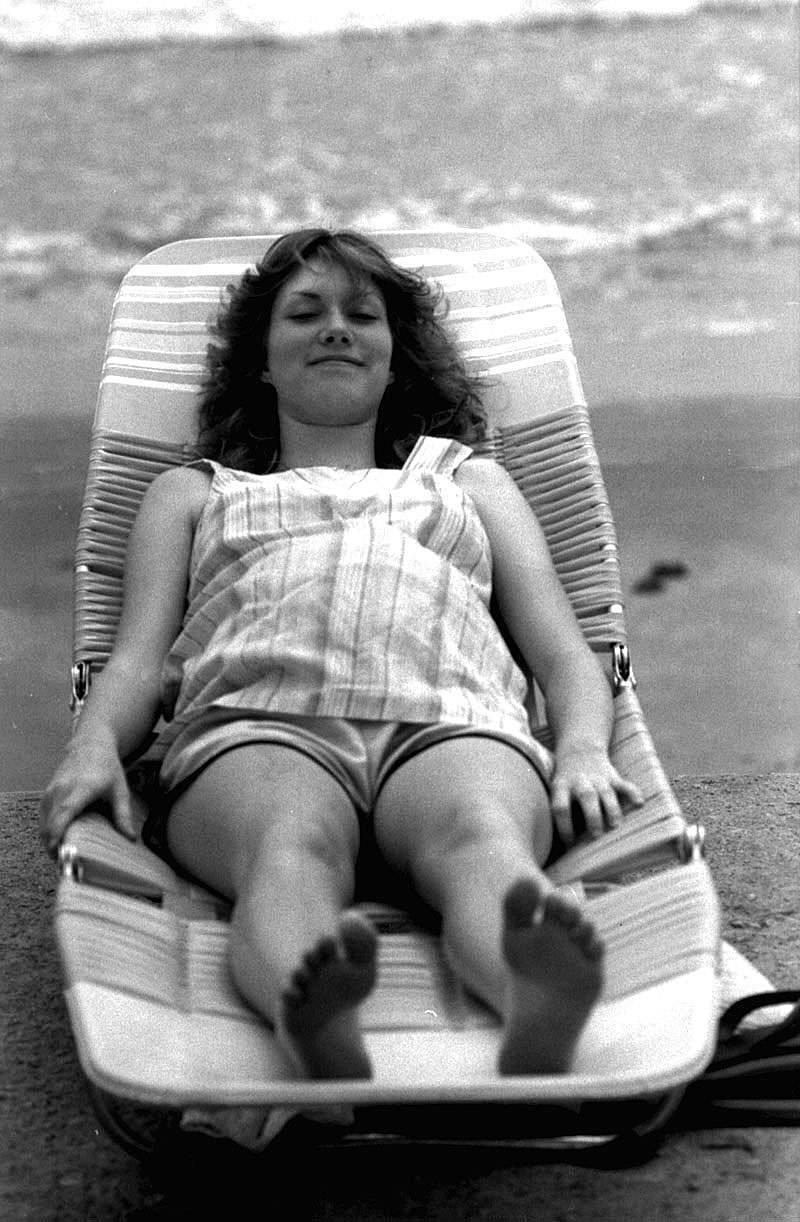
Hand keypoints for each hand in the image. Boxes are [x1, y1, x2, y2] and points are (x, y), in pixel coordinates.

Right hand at [39, 732, 136, 857]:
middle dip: (54, 847)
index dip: (57, 837)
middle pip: (48, 825)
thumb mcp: (120, 790)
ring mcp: (51, 791)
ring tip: (65, 854)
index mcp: (79, 790)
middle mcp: (61, 790)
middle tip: (68, 862)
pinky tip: (60, 838)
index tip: (60, 855)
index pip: (62, 816)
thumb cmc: (107, 766)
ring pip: (43, 823)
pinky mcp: (47, 793)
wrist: (90, 743)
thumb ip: (123, 815)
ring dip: (49, 840)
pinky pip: (43, 816)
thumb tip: (130, 838)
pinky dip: (48, 829)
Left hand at [550, 747, 642, 846]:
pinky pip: (624, 784)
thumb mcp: (555, 792)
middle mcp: (579, 781)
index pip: (561, 807)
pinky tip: (640, 803)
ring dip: (611, 809)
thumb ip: (560, 813)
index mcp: (561, 786)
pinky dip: (633, 793)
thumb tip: (560, 849)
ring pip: (606, 792)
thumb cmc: (565, 783)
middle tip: (595, 835)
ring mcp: (597, 778)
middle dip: (592, 816)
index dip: (564, 826)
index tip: (570, 843)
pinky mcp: (612, 776)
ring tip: (614, 826)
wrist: (579, 751)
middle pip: (586, 796)